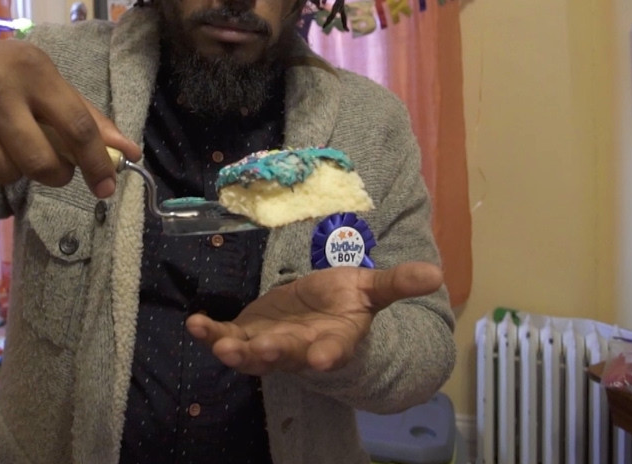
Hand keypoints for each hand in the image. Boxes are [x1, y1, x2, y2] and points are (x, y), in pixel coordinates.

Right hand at [0, 39, 141, 197]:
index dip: (96, 162)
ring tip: (6, 146)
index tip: (107, 188)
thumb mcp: (43, 82)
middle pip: (40, 161)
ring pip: (7, 174)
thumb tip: (129, 152)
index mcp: (33, 68)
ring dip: (14, 171)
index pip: (76, 125)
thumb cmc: (2, 78)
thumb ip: (86, 116)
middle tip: (52, 168)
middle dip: (54, 175)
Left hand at [186, 261, 442, 375]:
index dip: (328, 354)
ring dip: (236, 351)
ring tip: (222, 346)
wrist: (317, 318)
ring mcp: (269, 345)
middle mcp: (301, 349)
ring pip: (252, 355)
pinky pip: (224, 337)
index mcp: (335, 339)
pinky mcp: (245, 335)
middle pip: (287, 355)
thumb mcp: (371, 290)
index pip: (334, 350)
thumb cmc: (344, 303)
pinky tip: (194, 324)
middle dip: (273, 353)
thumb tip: (437, 272)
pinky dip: (208, 333)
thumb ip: (397, 283)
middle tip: (260, 349)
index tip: (323, 359)